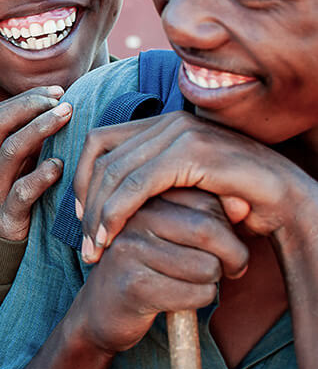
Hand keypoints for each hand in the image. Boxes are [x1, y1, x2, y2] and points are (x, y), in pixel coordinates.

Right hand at [0, 86, 71, 240]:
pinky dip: (41, 176)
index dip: (26, 99)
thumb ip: (25, 153)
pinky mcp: (6, 218)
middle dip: (31, 106)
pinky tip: (60, 166)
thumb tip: (57, 117)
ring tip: (66, 117)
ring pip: (11, 151)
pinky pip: (21, 192)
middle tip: (63, 101)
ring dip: (41, 129)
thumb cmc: (6, 209)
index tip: (56, 91)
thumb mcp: (7, 177)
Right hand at [72, 189, 246, 353]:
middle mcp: (133, 218)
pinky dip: (199, 301)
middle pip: (210, 230)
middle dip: (233, 256)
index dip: (228, 228)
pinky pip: (197, 293)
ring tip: (190, 282)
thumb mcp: (172, 234)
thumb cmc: (145, 268)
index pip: (207, 201)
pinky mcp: (134, 285)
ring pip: (208, 266)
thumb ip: (206, 216)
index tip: (222, 247)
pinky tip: (177, 299)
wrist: (100, 310)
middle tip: (230, 269)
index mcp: (143, 199)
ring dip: (212, 282)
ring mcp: (130, 250)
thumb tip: (243, 204)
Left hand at [73, 112, 317, 262]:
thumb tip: (103, 196)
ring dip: (97, 213)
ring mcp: (181, 133)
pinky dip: (116, 212)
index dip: (81, 177)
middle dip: (84, 201)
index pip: (100, 142)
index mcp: (164, 123)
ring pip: (114, 171)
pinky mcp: (191, 153)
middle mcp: (169, 121)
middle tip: (84, 241)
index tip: (81, 214)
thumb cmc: (237, 200)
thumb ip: (151, 182)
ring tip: (94, 247)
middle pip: (101, 157)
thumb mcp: (184, 187)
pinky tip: (110, 236)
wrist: (289, 203)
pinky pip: (136, 183)